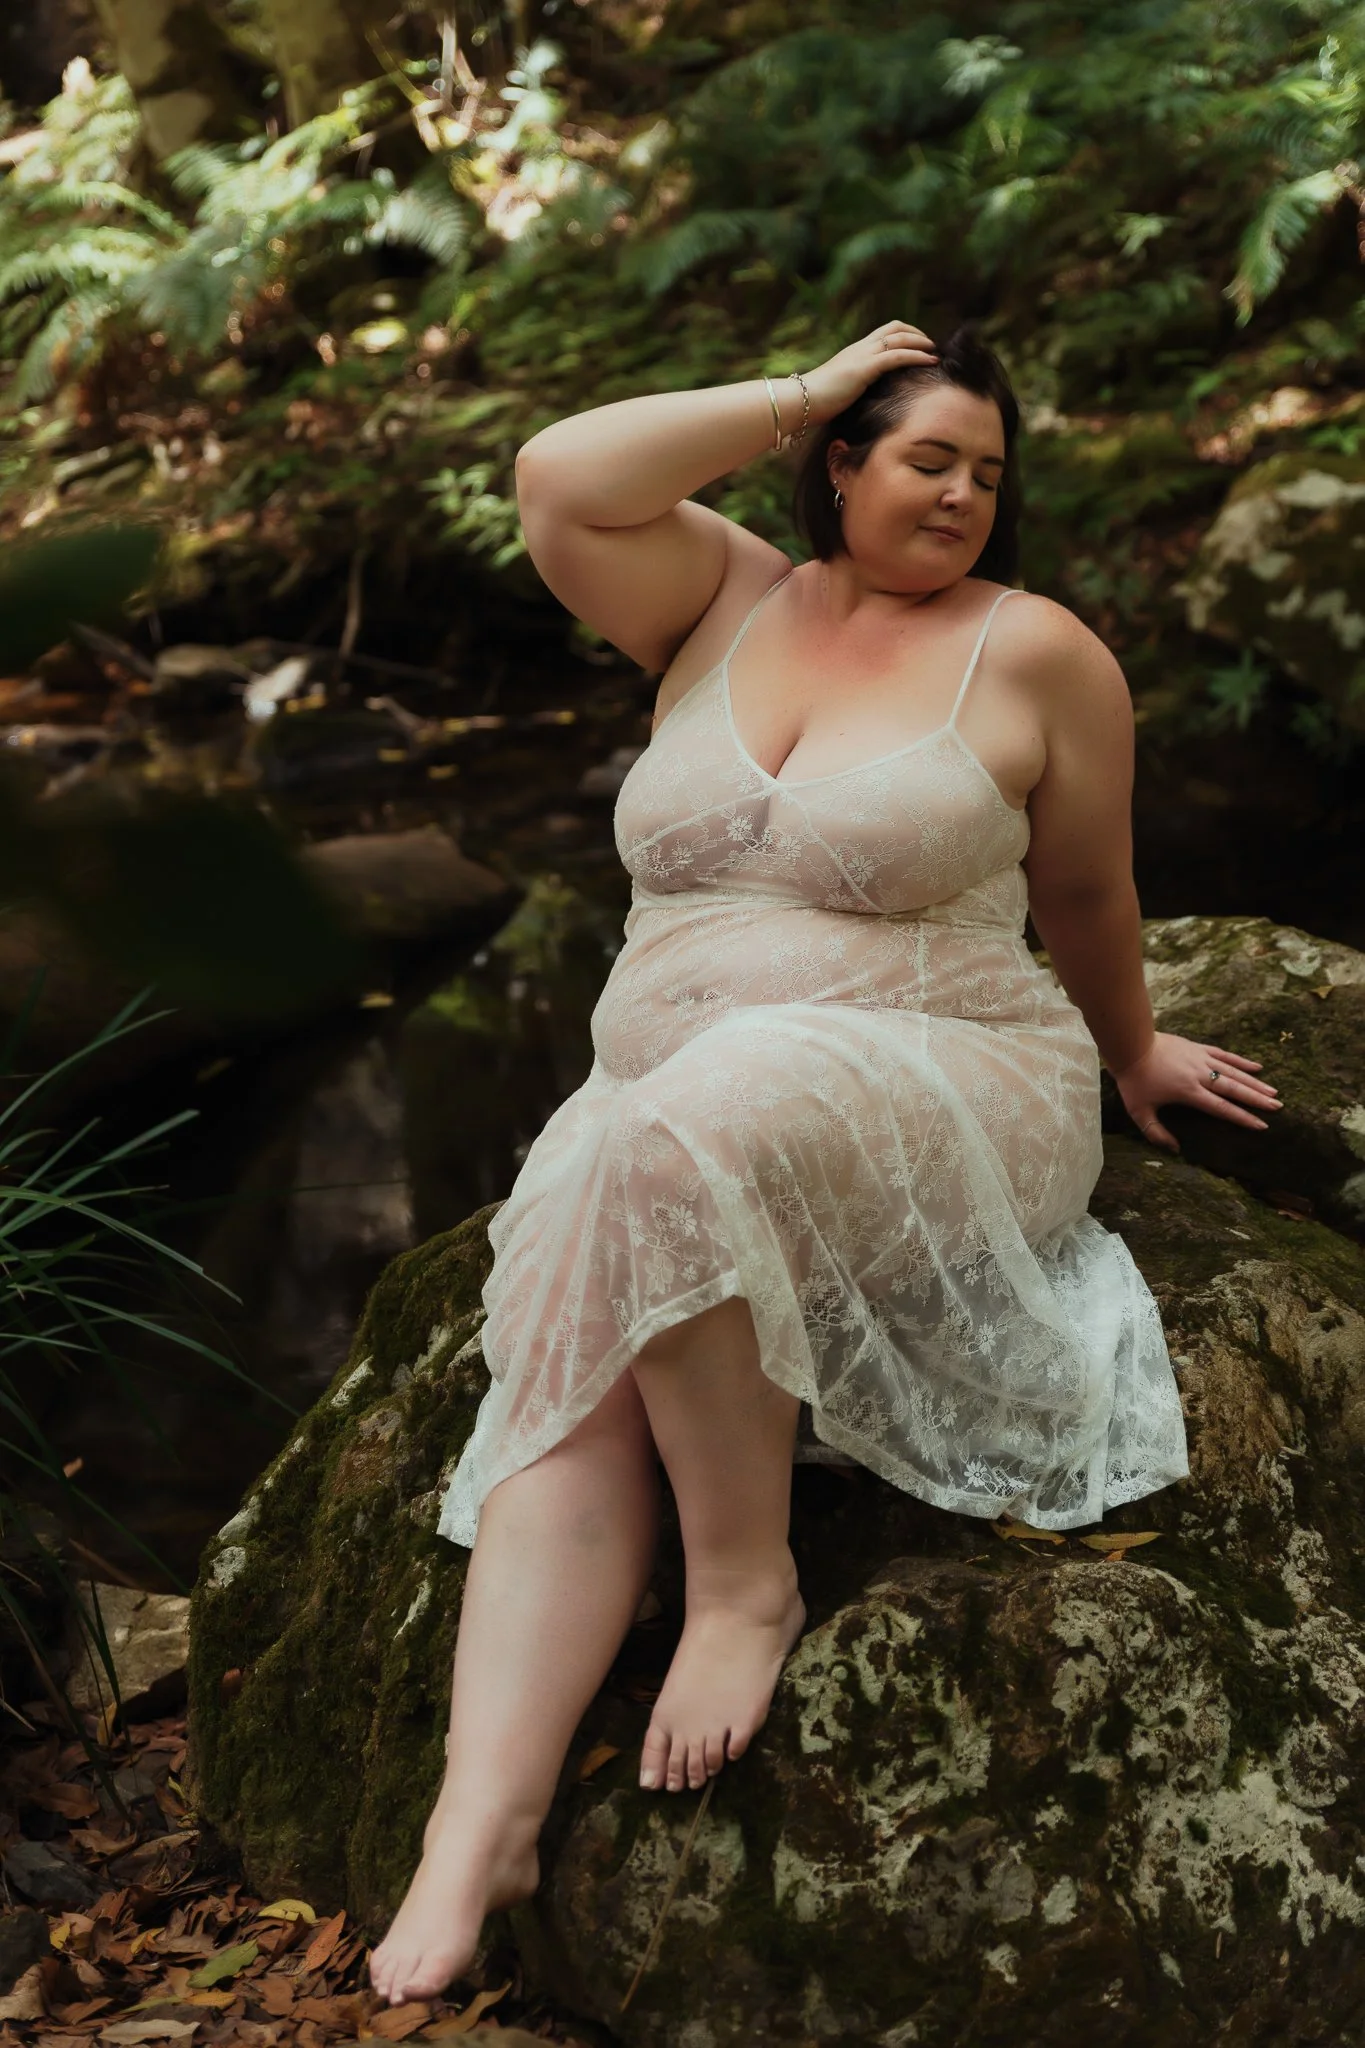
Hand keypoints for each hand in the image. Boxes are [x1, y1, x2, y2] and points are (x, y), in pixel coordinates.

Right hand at [802, 320, 939, 424]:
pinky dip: (917, 356)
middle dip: (917, 334)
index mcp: (853, 353)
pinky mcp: (864, 368)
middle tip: (931, 346)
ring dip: (922, 342)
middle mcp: (859, 348)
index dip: (904, 335)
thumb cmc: (814, 404)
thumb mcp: (839, 392)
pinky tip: (931, 361)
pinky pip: (897, 356)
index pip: (883, 333)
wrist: (799, 402)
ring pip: (899, 338)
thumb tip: (864, 402)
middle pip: (894, 328)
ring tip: (936, 352)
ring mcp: (862, 356)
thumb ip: (853, 389)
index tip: (919, 346)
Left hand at [1114, 1032, 1281, 1152]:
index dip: (1242, 1118)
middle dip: (1257, 1100)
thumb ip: (1156, 1133)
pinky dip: (1241, 1061)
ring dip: (1254, 1082)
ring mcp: (1201, 1059)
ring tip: (1273, 1092)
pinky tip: (1257, 1066)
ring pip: (1233, 1072)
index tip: (1261, 1125)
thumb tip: (1175, 1150)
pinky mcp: (1198, 1048)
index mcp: (1189, 1092)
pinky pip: (1224, 1055)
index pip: (1222, 1108)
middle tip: (1278, 1107)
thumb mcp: (1139, 1112)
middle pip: (1234, 1089)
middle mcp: (1200, 1075)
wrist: (1130, 1045)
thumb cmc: (1134, 1081)